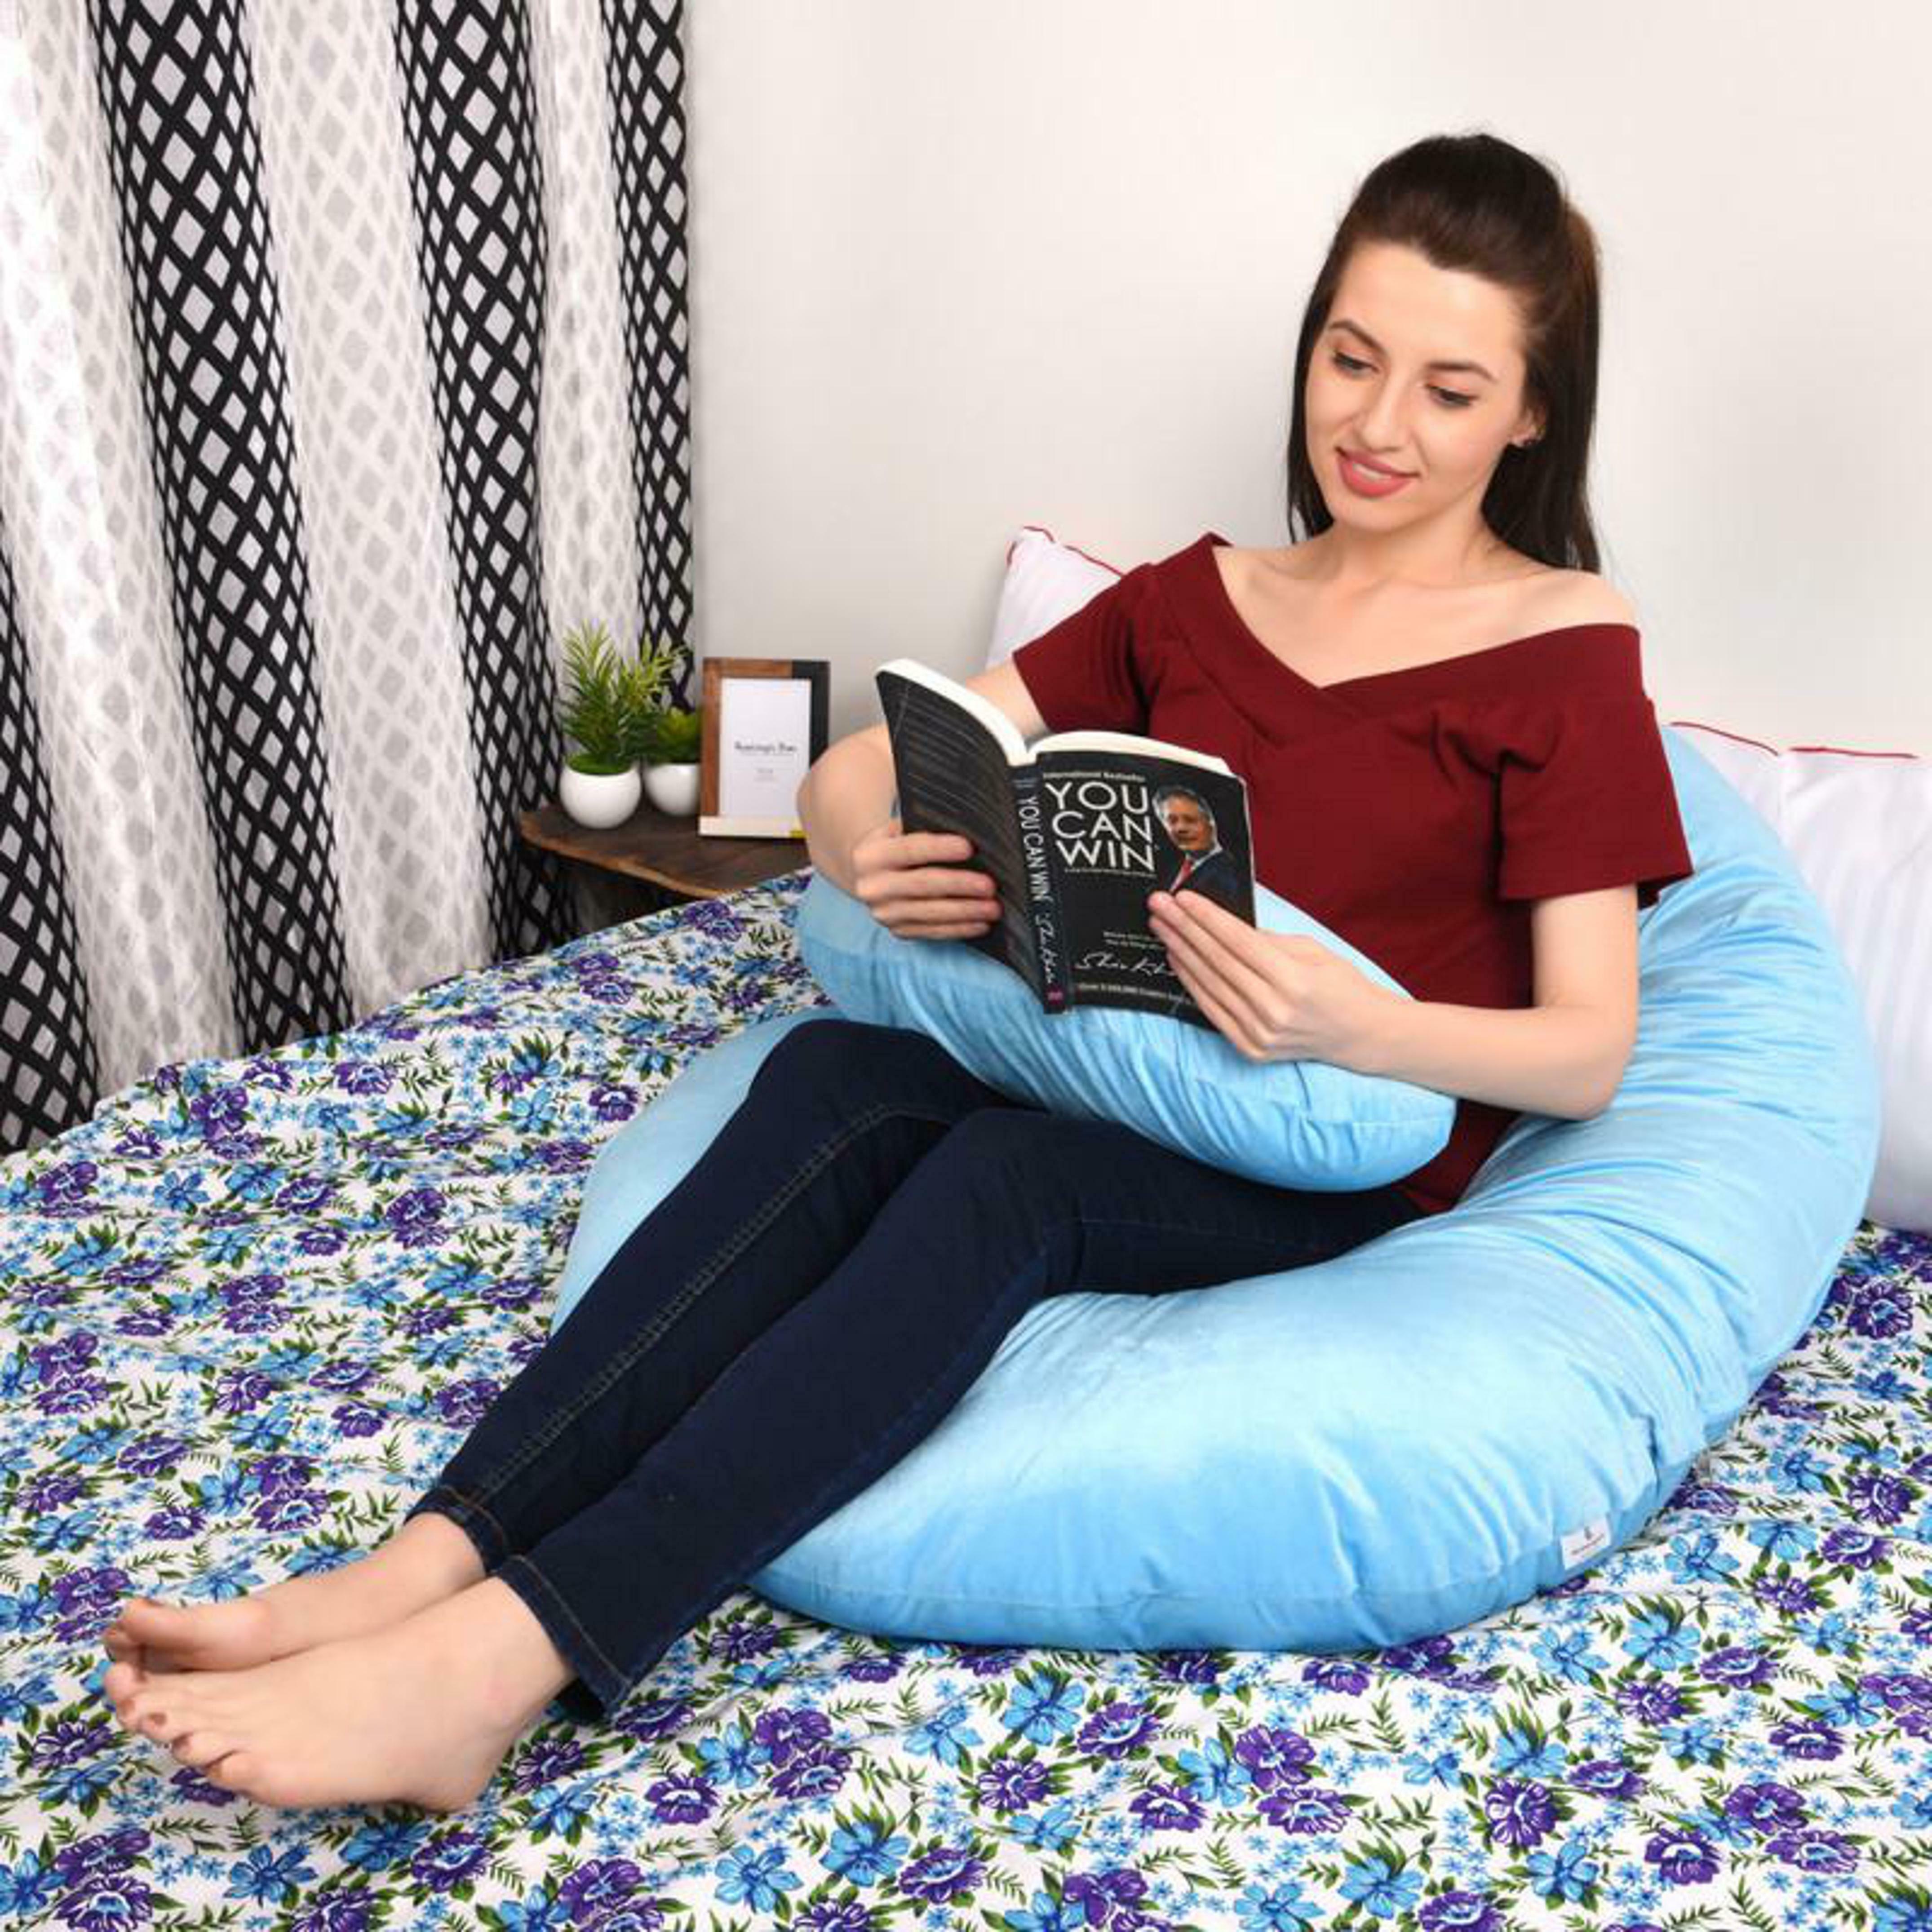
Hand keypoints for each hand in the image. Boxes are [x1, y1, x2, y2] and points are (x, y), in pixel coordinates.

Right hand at [850, 819, 999, 940]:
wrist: (871, 878)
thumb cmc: (898, 847)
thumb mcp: (899, 831)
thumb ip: (922, 827)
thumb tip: (968, 830)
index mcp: (871, 855)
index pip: (909, 849)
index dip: (939, 848)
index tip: (969, 847)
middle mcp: (872, 887)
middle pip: (922, 884)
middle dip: (960, 885)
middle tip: (990, 886)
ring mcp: (884, 913)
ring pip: (931, 913)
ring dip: (966, 912)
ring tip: (994, 908)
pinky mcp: (898, 931)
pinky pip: (933, 932)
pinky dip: (960, 929)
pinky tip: (981, 924)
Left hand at [1146, 889, 1396, 1067]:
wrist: (1360, 1034)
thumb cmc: (1339, 985)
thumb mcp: (1311, 951)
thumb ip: (1266, 940)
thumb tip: (1221, 922)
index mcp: (1294, 981)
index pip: (1238, 943)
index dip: (1206, 918)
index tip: (1181, 896)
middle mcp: (1274, 1011)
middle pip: (1217, 962)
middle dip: (1184, 929)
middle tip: (1158, 905)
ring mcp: (1260, 1034)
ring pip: (1209, 986)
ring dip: (1180, 953)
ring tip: (1161, 927)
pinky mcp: (1251, 1049)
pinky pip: (1212, 1010)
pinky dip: (1191, 983)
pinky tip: (1176, 959)